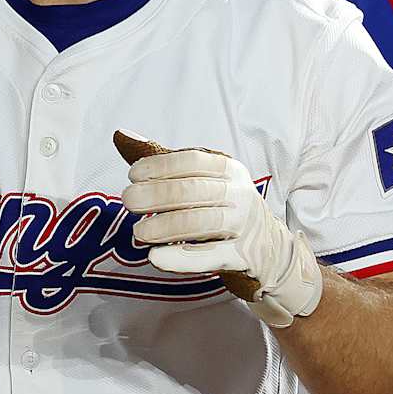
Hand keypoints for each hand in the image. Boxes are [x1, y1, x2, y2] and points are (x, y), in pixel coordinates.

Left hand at [115, 131, 322, 328]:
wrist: (270, 251)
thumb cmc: (225, 209)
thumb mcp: (202, 180)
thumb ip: (161, 160)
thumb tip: (121, 136)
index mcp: (229, 169)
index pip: (193, 161)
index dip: (161, 166)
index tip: (133, 175)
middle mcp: (240, 194)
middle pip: (195, 191)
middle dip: (157, 194)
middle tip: (128, 201)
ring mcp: (243, 226)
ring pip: (203, 222)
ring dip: (166, 227)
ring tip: (138, 233)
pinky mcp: (242, 257)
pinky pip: (211, 256)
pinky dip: (182, 258)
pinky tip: (157, 257)